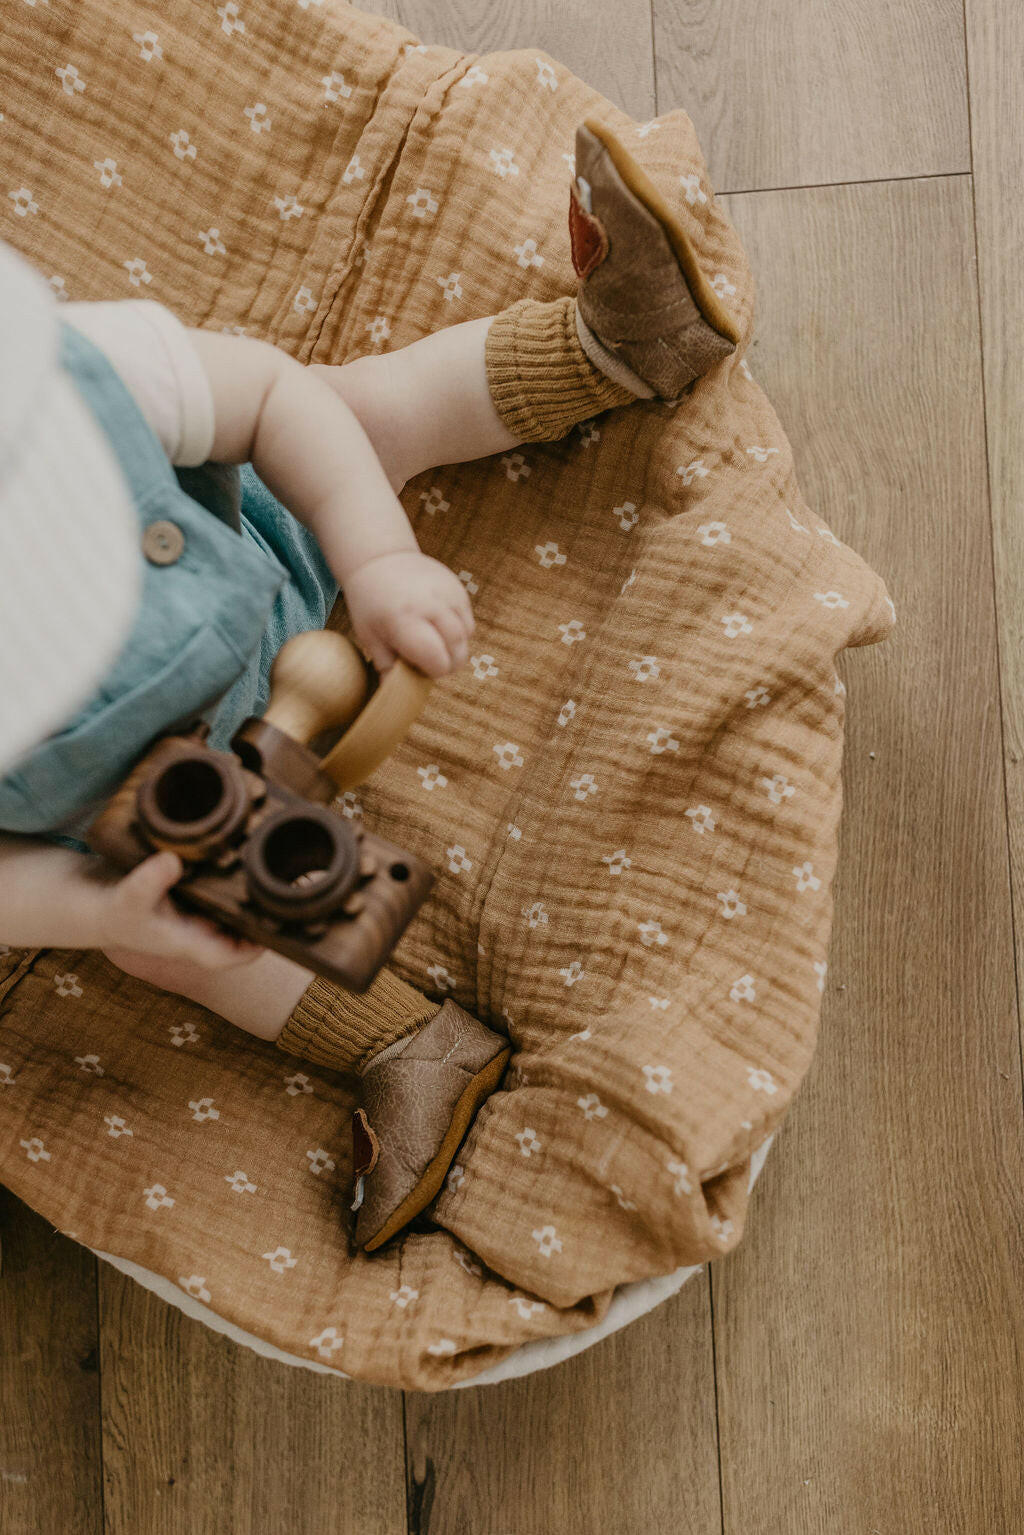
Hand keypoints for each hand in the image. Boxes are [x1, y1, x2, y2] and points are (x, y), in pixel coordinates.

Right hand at [98, 851, 262, 974]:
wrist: (100, 906)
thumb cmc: (116, 911)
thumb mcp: (130, 895)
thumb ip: (148, 881)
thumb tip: (172, 861)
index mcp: (190, 943)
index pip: (231, 956)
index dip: (254, 947)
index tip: (275, 927)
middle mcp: (200, 934)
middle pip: (244, 935)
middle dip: (264, 918)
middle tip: (284, 890)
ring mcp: (199, 919)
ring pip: (238, 916)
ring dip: (255, 900)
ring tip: (275, 874)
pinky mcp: (197, 901)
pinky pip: (225, 899)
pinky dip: (237, 886)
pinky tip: (250, 863)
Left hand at [342, 550, 473, 677]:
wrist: (381, 560)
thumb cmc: (371, 605)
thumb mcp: (370, 637)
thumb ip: (386, 668)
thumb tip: (393, 697)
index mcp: (405, 621)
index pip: (438, 663)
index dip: (432, 672)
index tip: (417, 666)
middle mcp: (431, 606)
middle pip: (458, 653)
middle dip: (447, 663)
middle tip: (426, 658)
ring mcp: (448, 594)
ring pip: (467, 637)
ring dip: (454, 647)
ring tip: (431, 640)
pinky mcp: (458, 588)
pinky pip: (468, 621)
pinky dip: (458, 630)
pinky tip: (437, 624)